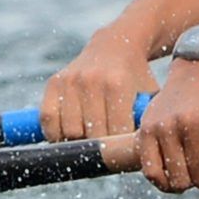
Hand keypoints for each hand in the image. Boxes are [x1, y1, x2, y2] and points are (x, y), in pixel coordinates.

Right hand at [41, 34, 158, 141]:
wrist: (116, 46)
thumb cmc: (136, 77)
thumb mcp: (150, 94)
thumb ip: (148, 120)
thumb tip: (143, 153)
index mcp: (118, 85)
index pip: (115, 131)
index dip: (119, 146)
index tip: (121, 152)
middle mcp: (92, 81)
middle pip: (92, 133)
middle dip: (101, 145)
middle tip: (106, 149)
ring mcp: (71, 81)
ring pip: (68, 130)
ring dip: (77, 141)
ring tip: (88, 141)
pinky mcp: (54, 82)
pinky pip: (48, 118)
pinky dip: (54, 132)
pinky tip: (66, 136)